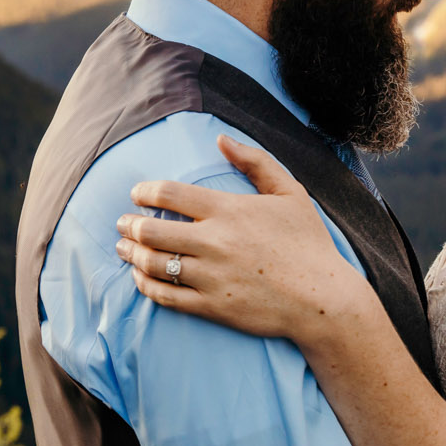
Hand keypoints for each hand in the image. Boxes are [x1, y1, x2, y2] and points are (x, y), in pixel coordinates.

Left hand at [115, 135, 369, 338]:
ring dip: (131, 254)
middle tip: (122, 223)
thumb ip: (255, 161)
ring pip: (153, 263)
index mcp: (228, 210)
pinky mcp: (211, 306)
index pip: (169, 194)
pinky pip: (165, 296)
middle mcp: (213, 242)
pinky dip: (145, 285)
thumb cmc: (309, 244)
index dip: (144, 192)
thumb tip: (221, 139)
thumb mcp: (291, 192)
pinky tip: (141, 278)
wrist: (323, 299)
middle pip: (151, 230)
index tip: (137, 194)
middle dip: (129, 225)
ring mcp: (210, 276)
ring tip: (124, 249)